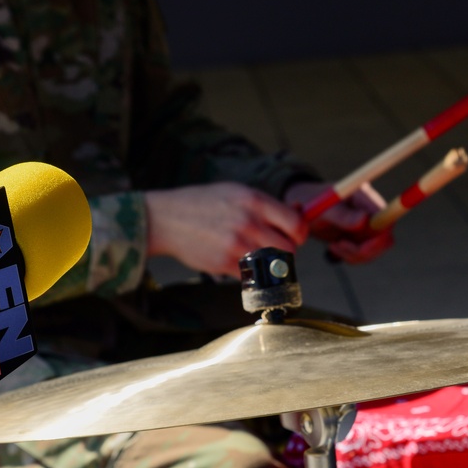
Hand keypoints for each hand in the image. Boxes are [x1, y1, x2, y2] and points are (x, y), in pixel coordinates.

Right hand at [146, 183, 308, 277]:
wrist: (167, 218)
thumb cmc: (203, 204)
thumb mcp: (236, 192)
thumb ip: (266, 206)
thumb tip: (297, 215)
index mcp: (255, 201)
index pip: (296, 225)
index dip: (299, 235)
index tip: (294, 238)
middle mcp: (249, 222)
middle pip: (289, 249)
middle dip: (286, 253)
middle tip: (276, 251)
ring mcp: (237, 245)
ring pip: (272, 265)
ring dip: (270, 266)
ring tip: (258, 258)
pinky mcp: (225, 264)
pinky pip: (251, 276)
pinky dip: (250, 273)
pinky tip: (238, 262)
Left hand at [284, 182, 394, 263]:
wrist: (303, 207)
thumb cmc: (311, 201)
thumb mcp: (322, 208)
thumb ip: (342, 215)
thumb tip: (364, 220)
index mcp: (364, 197)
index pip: (386, 217)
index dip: (380, 236)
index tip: (361, 247)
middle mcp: (371, 211)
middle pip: (385, 238)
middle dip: (364, 251)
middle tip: (339, 246)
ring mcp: (368, 225)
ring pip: (375, 250)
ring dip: (354, 255)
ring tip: (333, 246)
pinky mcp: (362, 237)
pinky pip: (365, 255)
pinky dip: (350, 257)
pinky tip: (334, 248)